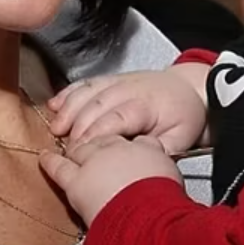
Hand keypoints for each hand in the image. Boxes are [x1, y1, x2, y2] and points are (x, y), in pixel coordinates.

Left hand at [39, 135, 182, 224]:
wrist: (150, 218)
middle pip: (100, 140)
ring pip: (79, 150)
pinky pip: (59, 167)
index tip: (119, 148)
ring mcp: (94, 162)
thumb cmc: (163, 200)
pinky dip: (50, 162)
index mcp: (142, 146)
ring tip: (68, 149)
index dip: (120, 142)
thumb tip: (155, 157)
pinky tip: (44, 157)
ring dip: (74, 149)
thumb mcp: (169, 172)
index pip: (126, 137)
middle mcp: (116, 148)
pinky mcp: (77, 181)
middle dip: (95, 142)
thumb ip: (157, 161)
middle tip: (92, 150)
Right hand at [48, 67, 207, 153]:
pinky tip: (54, 105)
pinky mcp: (110, 79)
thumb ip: (160, 151)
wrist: (189, 89)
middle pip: (97, 105)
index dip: (97, 134)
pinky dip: (68, 93)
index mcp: (146, 105)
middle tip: (67, 150)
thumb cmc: (184, 115)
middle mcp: (129, 89)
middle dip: (78, 127)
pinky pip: (86, 83)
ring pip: (87, 92)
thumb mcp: (181, 137)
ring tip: (55, 129)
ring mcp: (118, 82)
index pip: (117, 118)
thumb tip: (140, 165)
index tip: (83, 151)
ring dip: (68, 109)